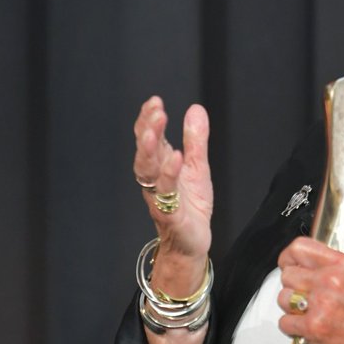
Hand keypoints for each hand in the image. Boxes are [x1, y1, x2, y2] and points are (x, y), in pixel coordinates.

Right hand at [133, 96, 213, 271]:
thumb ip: (196, 140)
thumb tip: (195, 109)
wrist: (192, 242)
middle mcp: (154, 179)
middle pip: (145, 150)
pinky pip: (166, 194)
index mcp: (160, 165)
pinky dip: (169, 175)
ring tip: (155, 132)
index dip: (149, 119)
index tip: (154, 101)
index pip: (149, 137)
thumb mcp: (198, 167)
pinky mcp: (170, 214)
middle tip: (155, 111)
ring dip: (149, 150)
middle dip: (147, 129)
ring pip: (148, 171)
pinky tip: (175, 158)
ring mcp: (160, 196)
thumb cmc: (191, 206)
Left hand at [275, 237, 343, 343]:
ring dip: (292, 308)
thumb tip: (308, 268)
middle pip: (287, 275)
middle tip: (304, 298)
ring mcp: (320, 304)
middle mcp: (330, 281)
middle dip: (292, 287)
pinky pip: (285, 322)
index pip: (299, 248)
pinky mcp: (313, 328)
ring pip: (283, 298)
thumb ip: (334, 269)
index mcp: (343, 264)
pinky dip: (293, 328)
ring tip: (308, 314)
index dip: (288, 258)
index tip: (289, 266)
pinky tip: (308, 329)